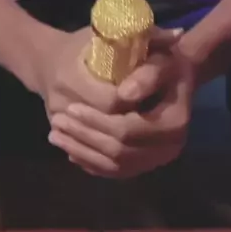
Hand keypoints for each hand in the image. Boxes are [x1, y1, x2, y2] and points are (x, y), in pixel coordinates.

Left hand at [49, 28, 193, 178]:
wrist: (176, 77)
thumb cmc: (166, 63)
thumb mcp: (161, 59)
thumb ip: (146, 75)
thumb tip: (123, 95)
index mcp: (174, 124)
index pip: (127, 130)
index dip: (97, 121)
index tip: (71, 107)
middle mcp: (168, 149)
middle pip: (118, 152)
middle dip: (84, 137)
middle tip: (57, 122)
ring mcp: (155, 160)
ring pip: (112, 166)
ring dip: (81, 152)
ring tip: (54, 136)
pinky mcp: (143, 165)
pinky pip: (112, 171)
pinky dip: (90, 162)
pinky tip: (69, 150)